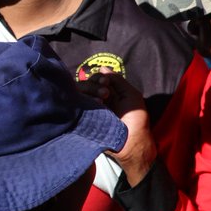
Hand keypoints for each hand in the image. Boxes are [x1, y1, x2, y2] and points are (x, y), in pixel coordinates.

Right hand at [80, 68, 154, 183]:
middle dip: (94, 84)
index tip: (106, 83)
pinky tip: (94, 106)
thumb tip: (102, 68)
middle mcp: (96, 100)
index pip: (95, 80)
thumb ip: (118, 80)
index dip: (99, 78)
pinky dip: (82, 100)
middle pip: (85, 84)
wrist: (131, 142)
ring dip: (89, 91)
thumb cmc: (135, 120)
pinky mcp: (81, 119)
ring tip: (101, 100)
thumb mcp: (131, 95)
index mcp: (107, 94)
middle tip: (106, 93)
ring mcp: (88, 110)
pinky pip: (75, 105)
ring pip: (78, 92)